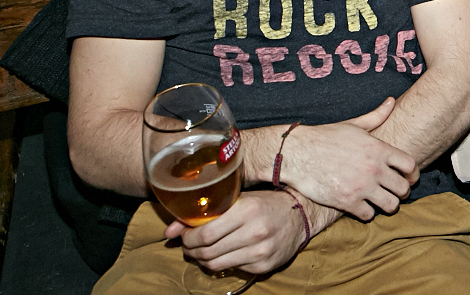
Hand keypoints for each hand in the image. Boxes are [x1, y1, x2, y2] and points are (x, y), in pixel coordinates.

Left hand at [168, 188, 332, 274]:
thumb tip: (169, 231)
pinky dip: (222, 263)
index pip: (205, 233)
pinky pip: (232, 269)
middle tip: (189, 245)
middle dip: (191, 250)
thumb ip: (206, 213)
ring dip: (202, 259)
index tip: (183, 234)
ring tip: (202, 251)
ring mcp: (260, 251)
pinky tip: (224, 254)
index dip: (187, 237)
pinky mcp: (264, 265)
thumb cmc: (265, 204)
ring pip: (216, 264)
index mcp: (247, 210)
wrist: (300, 216)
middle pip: (208, 251)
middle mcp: (255, 232)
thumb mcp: (238, 199)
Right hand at [273, 98, 417, 218]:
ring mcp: (361, 187)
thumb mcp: (354, 125)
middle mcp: (374, 169)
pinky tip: (362, 206)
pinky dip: (368, 213)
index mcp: (378, 149)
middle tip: (395, 192)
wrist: (297, 153)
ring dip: (388, 205)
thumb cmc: (325, 138)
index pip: (410, 165)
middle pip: (404, 188)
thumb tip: (392, 101)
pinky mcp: (347, 202)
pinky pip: (369, 215)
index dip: (412, 174)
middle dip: (402, 192)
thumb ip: (376, 116)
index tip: (408, 178)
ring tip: (381, 202)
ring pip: (391, 206)